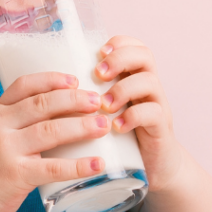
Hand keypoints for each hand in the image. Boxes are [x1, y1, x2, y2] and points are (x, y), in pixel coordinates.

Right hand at [0, 72, 111, 211]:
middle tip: (99, 102)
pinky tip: (97, 164)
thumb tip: (62, 116)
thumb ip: (18, 124)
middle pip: (43, 104)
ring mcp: (7, 150)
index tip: (75, 80)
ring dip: (82, 126)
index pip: (25, 85)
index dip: (52, 79)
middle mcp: (0, 126)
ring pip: (50, 131)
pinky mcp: (15, 175)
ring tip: (103, 125)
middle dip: (75, 100)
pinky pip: (52, 168)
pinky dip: (78, 165)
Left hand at [96, 35, 182, 188]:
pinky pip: (153, 114)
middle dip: (119, 60)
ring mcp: (157, 107)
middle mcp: (148, 89)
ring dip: (123, 89)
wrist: (153, 168)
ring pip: (150, 82)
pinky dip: (132, 117)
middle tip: (98, 74)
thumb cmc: (120, 139)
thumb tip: (50, 87)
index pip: (134, 47)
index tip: (98, 53)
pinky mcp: (161, 130)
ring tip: (104, 105)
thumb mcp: (105, 112)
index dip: (118, 43)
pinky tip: (116, 126)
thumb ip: (88, 97)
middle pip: (144, 56)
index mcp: (133, 79)